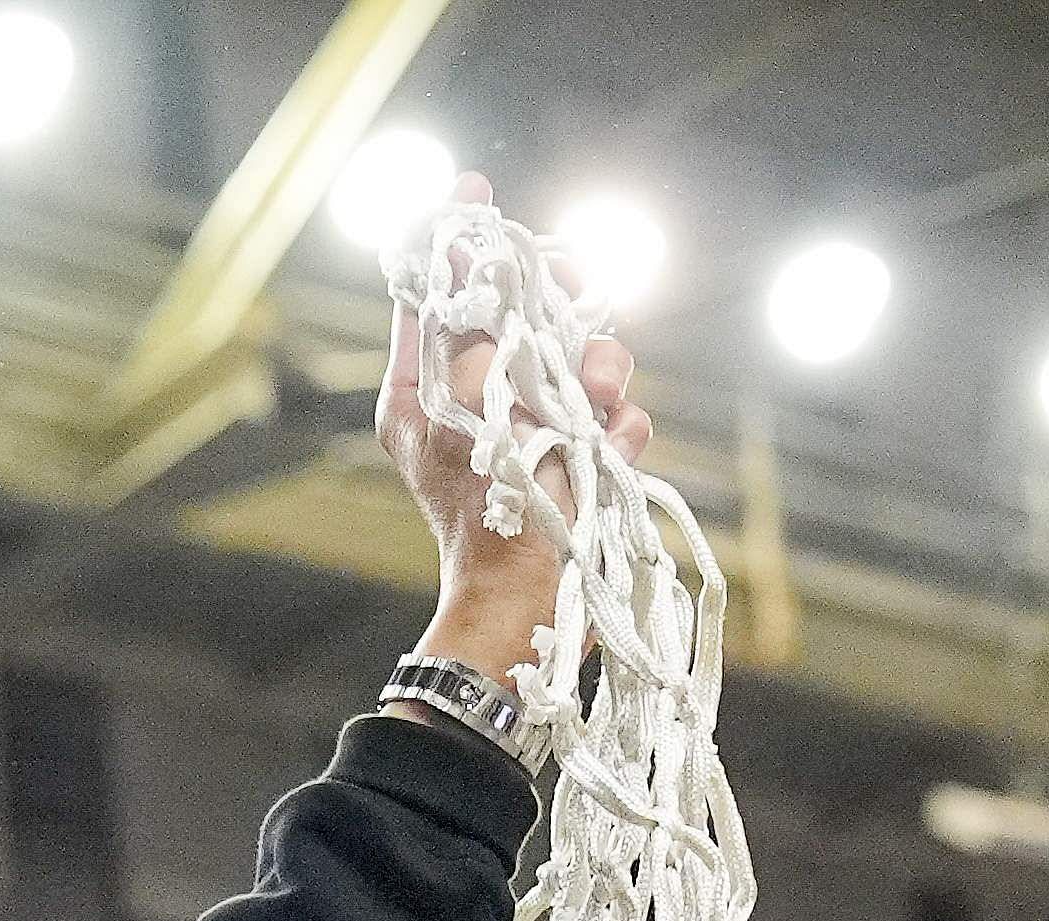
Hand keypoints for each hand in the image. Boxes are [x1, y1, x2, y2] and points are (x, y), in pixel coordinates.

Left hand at [369, 174, 652, 679]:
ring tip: (594, 399)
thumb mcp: (463, 402)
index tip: (476, 191)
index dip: (460, 240)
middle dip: (557, 300)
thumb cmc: (484, 508)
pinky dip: (619, 428)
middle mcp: (481, 403)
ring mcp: (535, 432)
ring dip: (599, 369)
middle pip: (525, 313)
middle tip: (572, 291)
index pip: (440, 293)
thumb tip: (465, 255)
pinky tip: (609, 446)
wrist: (528, 601)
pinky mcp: (582, 463)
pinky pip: (616, 418)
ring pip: (584, 359)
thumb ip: (469, 328)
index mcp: (429, 387)